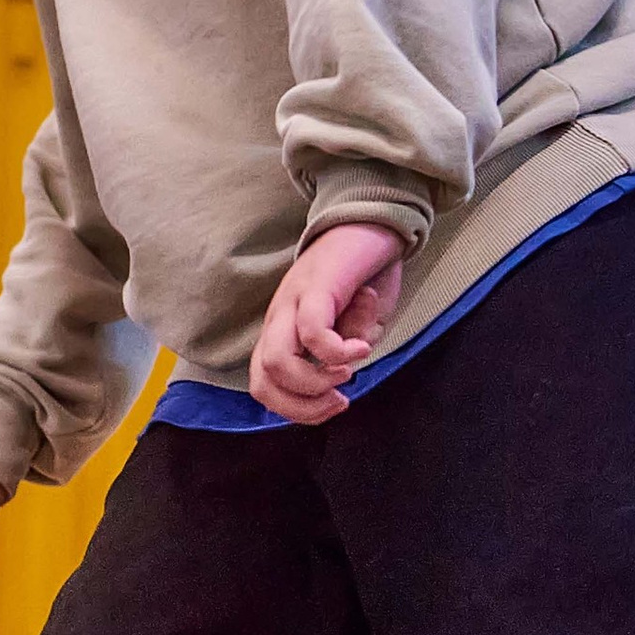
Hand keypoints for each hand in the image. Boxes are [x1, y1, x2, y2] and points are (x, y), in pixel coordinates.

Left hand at [250, 223, 406, 423]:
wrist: (371, 223)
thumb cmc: (363, 278)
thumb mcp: (353, 329)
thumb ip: (341, 355)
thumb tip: (340, 369)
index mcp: (282, 332)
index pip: (266, 387)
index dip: (298, 410)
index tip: (335, 405)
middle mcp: (279, 318)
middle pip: (263, 382)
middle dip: (303, 407)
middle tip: (340, 399)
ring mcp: (293, 301)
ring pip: (278, 362)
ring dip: (317, 381)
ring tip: (347, 372)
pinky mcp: (316, 286)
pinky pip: (311, 332)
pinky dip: (337, 352)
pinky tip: (360, 348)